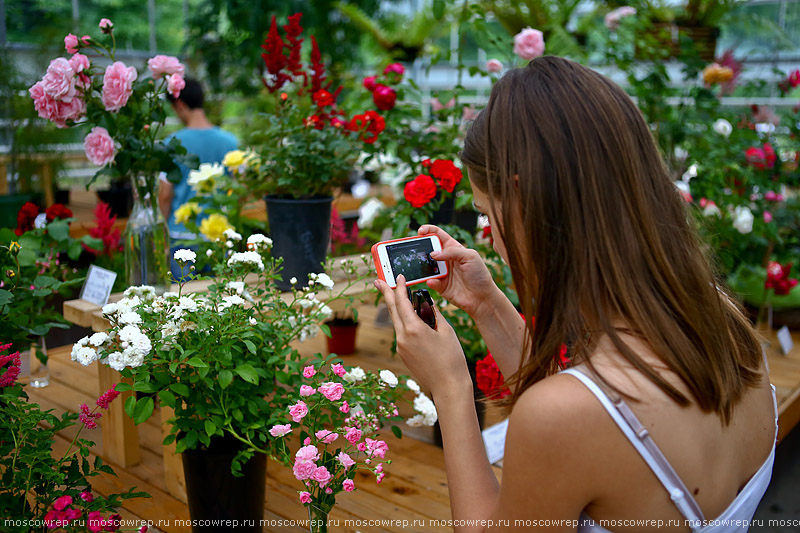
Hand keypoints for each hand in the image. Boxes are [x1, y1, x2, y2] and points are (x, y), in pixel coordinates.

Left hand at [374, 275, 471, 396]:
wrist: (448, 386)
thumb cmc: (452, 359)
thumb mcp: (446, 331)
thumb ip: (434, 315)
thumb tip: (427, 304)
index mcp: (414, 329)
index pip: (402, 302)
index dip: (399, 287)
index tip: (399, 276)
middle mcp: (402, 338)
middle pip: (392, 310)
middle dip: (385, 293)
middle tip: (378, 280)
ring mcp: (401, 347)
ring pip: (396, 322)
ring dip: (395, 308)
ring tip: (393, 295)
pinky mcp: (403, 354)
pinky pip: (401, 332)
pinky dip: (403, 321)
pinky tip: (408, 317)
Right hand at [418, 224, 499, 317]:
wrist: (482, 298)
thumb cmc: (480, 275)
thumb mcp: (470, 256)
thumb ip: (452, 251)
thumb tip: (433, 253)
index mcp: (454, 248)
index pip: (438, 235)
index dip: (428, 231)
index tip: (420, 231)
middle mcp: (446, 259)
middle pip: (428, 249)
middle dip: (420, 248)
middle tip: (414, 249)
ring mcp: (442, 272)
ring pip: (426, 266)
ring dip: (422, 265)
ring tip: (420, 266)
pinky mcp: (440, 285)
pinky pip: (430, 281)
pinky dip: (430, 280)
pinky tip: (433, 281)